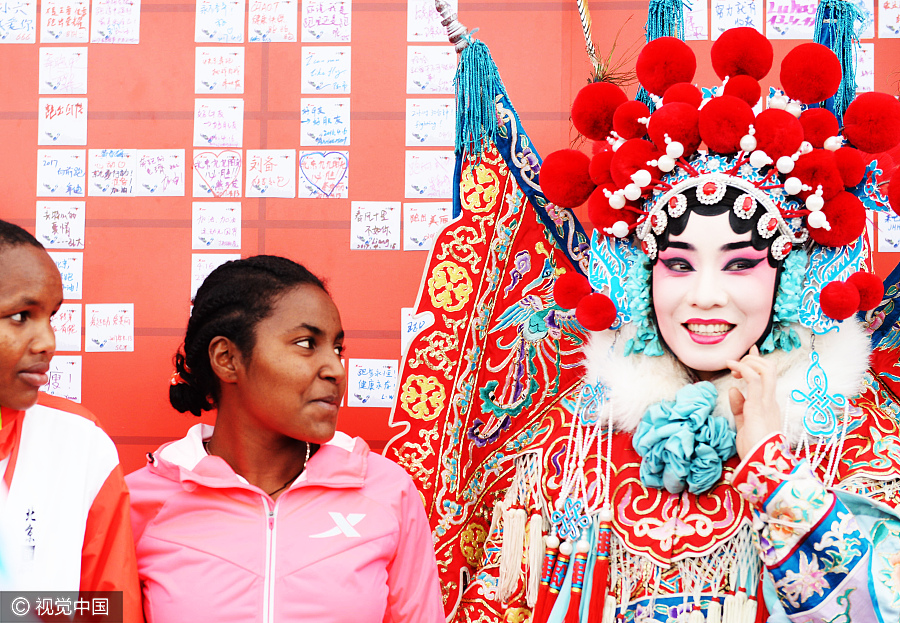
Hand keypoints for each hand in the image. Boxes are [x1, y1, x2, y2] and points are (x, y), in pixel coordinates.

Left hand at [726, 345, 782, 459]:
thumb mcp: (743, 424)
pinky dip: (743, 368)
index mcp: (768, 406)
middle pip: (770, 369)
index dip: (758, 362)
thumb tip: (733, 390)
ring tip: (732, 364)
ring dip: (748, 361)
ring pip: (766, 369)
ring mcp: (767, 403)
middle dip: (753, 359)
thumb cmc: (754, 449)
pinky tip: (732, 367)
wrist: (762, 465)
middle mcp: (771, 402)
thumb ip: (739, 407)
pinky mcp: (760, 406)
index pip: (767, 378)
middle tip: (734, 364)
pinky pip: (755, 380)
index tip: (749, 351)